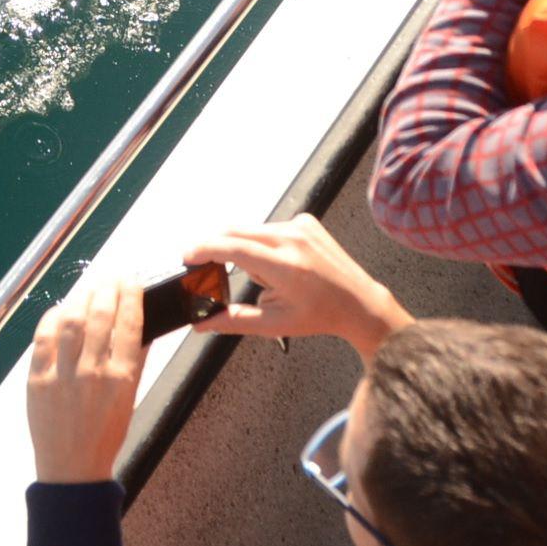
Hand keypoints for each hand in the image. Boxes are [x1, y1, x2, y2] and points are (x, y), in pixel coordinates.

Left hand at [26, 282, 146, 483]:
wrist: (72, 467)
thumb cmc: (105, 434)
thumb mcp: (130, 398)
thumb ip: (135, 361)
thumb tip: (142, 327)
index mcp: (121, 377)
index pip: (129, 322)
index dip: (130, 294)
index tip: (131, 281)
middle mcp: (92, 372)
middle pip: (100, 314)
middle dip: (107, 288)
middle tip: (111, 279)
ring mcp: (62, 375)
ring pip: (71, 320)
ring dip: (81, 297)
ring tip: (88, 290)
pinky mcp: (37, 379)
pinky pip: (43, 337)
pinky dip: (51, 317)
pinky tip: (60, 310)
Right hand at [180, 217, 410, 359]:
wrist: (358, 302)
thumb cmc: (319, 315)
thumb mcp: (273, 323)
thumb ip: (233, 320)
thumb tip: (200, 323)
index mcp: (285, 266)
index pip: (233, 248)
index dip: (205, 250)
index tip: (188, 256)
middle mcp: (292, 239)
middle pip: (236, 233)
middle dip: (219, 249)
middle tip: (208, 266)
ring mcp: (301, 226)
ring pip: (252, 230)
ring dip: (246, 249)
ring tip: (266, 277)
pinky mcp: (306, 221)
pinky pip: (270, 228)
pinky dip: (265, 243)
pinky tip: (282, 264)